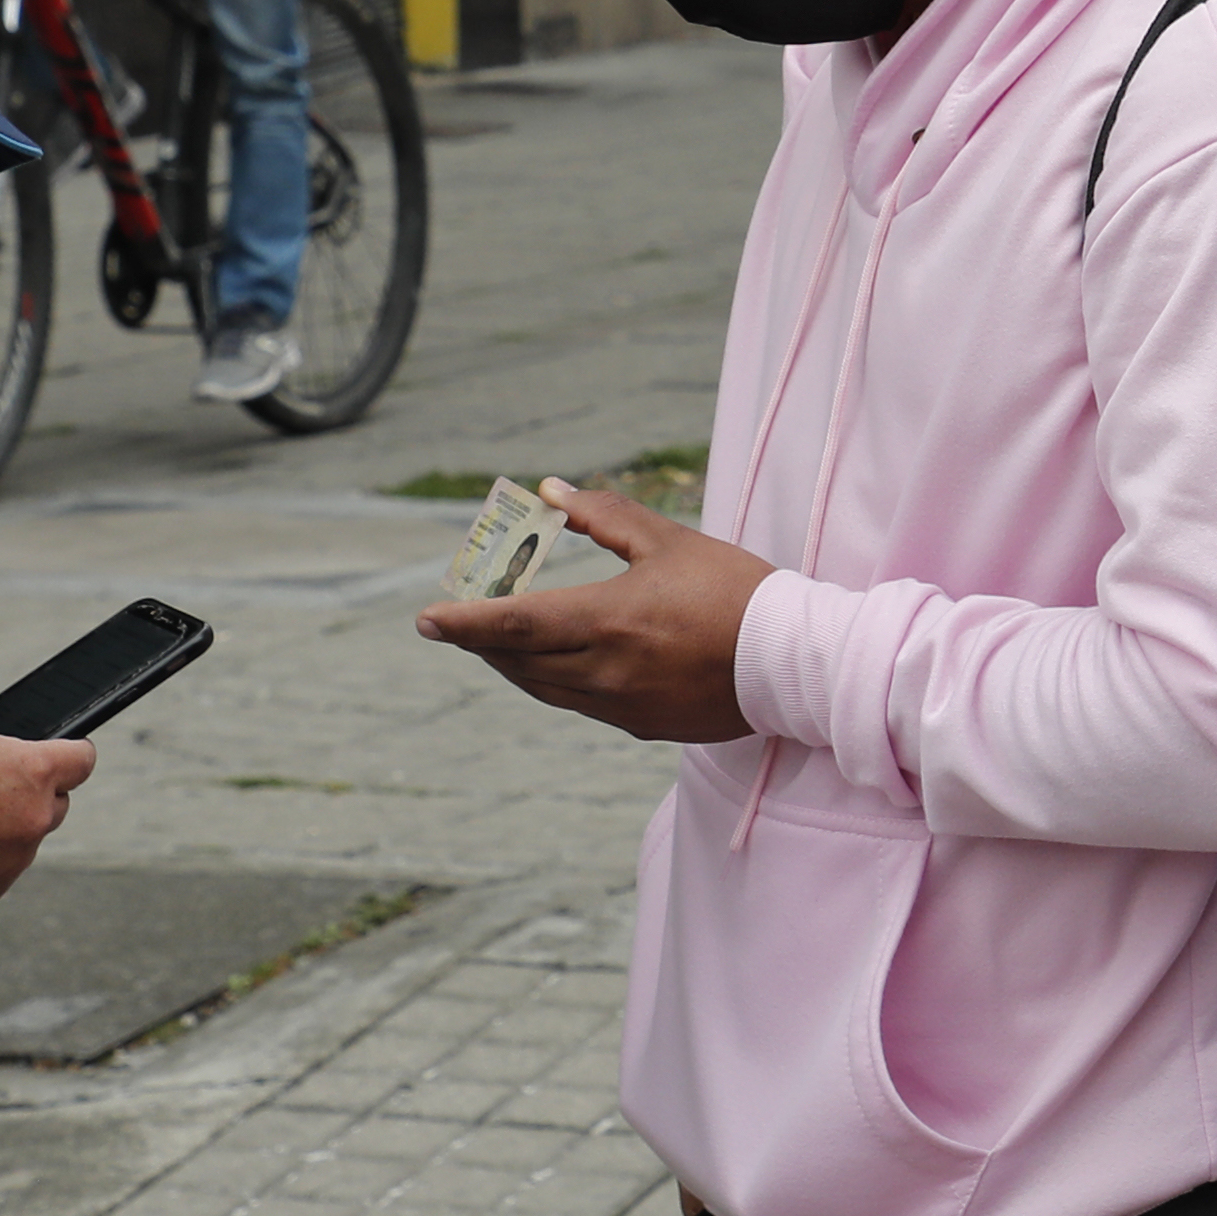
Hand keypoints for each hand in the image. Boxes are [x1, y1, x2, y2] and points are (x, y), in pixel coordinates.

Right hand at [0, 701, 90, 897]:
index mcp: (34, 772)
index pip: (82, 759)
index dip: (68, 752)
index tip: (58, 752)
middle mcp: (36, 816)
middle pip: (54, 800)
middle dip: (29, 791)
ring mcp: (18, 856)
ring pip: (25, 834)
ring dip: (3, 824)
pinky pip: (0, 863)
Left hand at [416, 480, 774, 743]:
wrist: (790, 661)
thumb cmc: (734, 590)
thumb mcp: (670, 541)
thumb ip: (605, 515)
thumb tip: (552, 490)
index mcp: (608, 620)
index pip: (514, 625)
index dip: (464, 624)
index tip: (425, 619)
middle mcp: (605, 671)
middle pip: (518, 661)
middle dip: (482, 642)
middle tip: (459, 623)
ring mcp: (621, 705)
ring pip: (543, 688)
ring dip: (514, 664)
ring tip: (500, 641)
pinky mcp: (640, 725)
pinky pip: (579, 704)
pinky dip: (556, 681)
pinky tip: (561, 663)